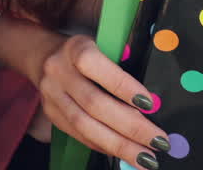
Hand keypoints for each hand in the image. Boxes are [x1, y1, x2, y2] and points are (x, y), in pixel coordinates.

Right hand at [37, 35, 167, 169]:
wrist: (44, 56)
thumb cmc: (85, 52)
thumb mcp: (102, 44)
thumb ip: (123, 64)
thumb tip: (152, 99)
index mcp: (75, 48)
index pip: (95, 65)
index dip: (122, 85)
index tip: (149, 104)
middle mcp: (59, 71)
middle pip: (94, 103)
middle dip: (130, 126)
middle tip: (158, 141)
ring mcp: (52, 95)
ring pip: (85, 125)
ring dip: (119, 145)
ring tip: (145, 158)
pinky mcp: (52, 114)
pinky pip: (80, 135)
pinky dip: (104, 146)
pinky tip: (124, 154)